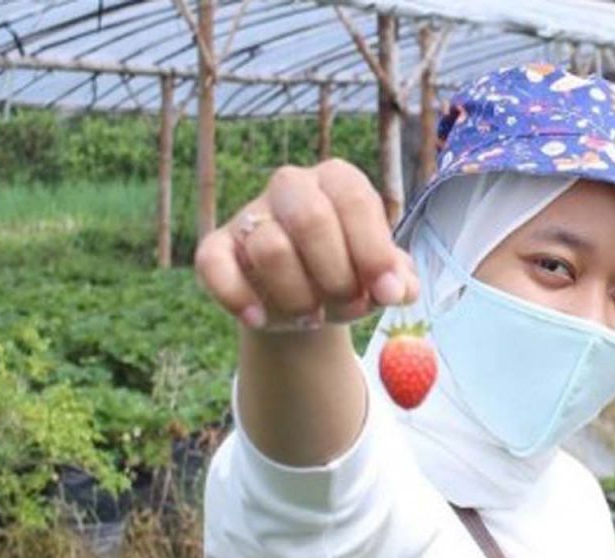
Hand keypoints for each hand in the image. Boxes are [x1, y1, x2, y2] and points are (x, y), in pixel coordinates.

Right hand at [195, 159, 418, 331]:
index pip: (354, 199)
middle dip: (336, 275)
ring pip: (269, 248)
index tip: (388, 294)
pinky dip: (237, 297)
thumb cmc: (351, 276)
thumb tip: (401, 288)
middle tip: (350, 305)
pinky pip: (214, 265)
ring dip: (298, 296)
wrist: (307, 301)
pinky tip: (261, 319)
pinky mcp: (217, 247)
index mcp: (338, 181)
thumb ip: (399, 280)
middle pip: (310, 218)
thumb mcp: (383, 278)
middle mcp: (292, 187)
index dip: (373, 250)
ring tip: (314, 317)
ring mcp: (250, 215)